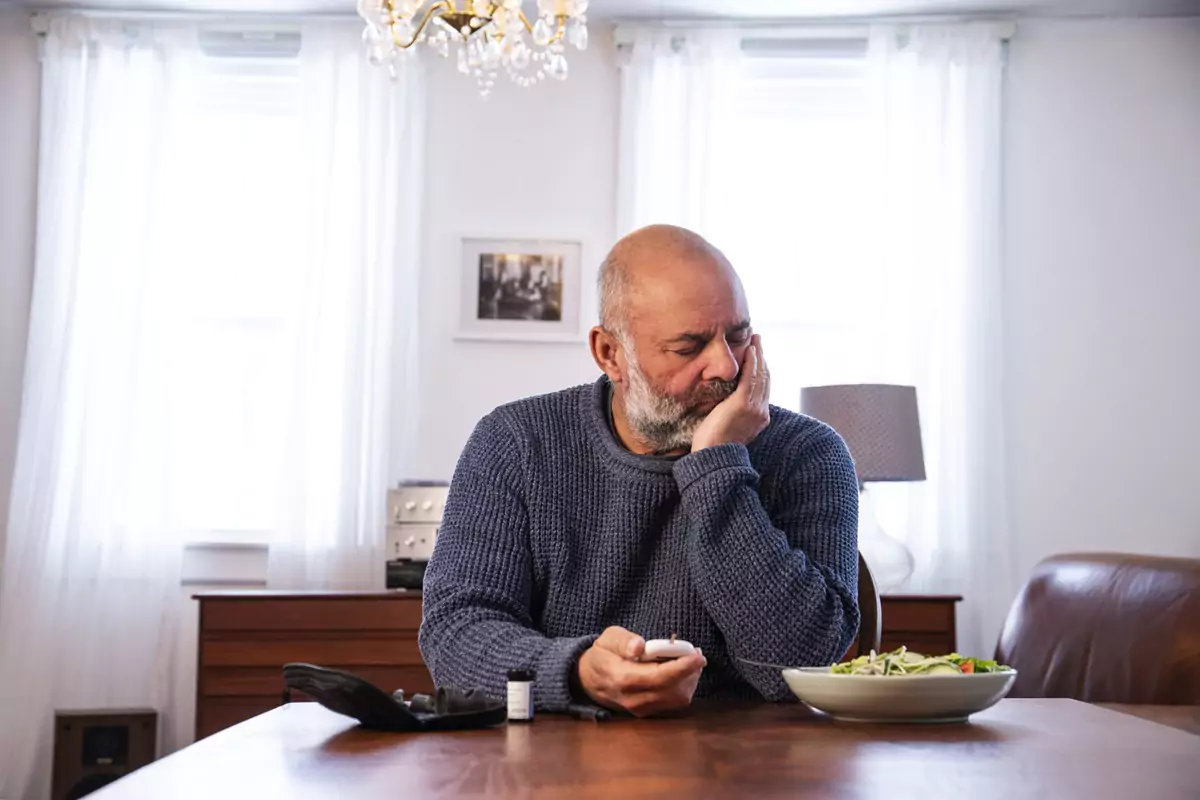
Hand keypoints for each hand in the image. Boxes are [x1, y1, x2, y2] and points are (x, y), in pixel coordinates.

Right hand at [576, 626, 706, 716]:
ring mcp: (640, 709)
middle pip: (674, 691)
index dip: (682, 668)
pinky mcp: (646, 712)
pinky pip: (672, 703)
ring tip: (691, 661)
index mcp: (623, 678)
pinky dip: (683, 687)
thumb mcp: (608, 638)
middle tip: (696, 653)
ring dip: (689, 680)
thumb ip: (624, 641)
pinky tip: (681, 672)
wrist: (586, 680)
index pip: (659, 677)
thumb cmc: (601, 654)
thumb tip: (640, 646)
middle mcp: (633, 698)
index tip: (698, 656)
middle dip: (691, 673)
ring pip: (677, 700)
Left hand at [690, 334, 770, 451]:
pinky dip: (752, 362)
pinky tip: (750, 350)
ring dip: (758, 355)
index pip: (764, 388)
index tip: (757, 356)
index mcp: (760, 418)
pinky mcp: (743, 403)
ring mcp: (754, 408)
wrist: (713, 458)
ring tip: (755, 340)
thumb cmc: (714, 446)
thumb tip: (726, 400)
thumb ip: (732, 412)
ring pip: (760, 375)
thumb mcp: (729, 426)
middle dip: (762, 358)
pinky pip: (750, 377)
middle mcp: (761, 412)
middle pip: (765, 379)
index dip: (761, 370)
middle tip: (758, 341)